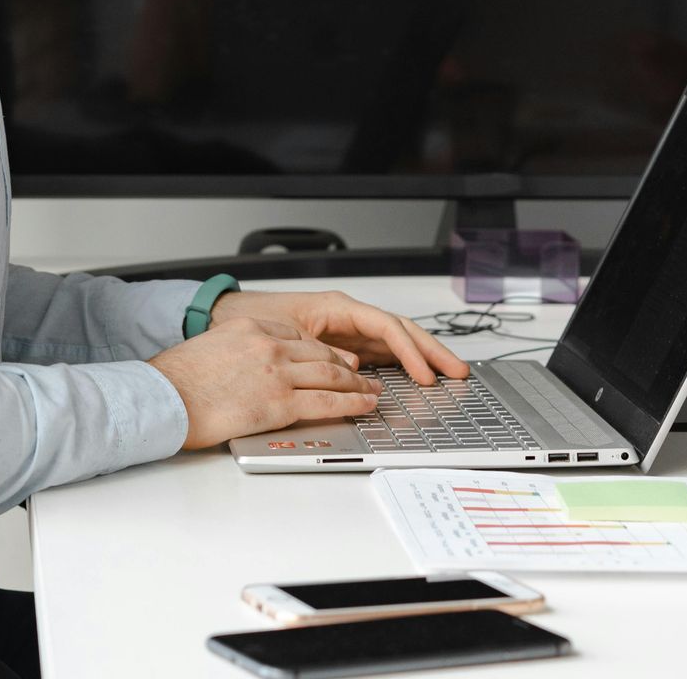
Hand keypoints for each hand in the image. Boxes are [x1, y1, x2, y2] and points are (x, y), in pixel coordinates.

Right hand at [147, 316, 381, 450]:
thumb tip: (243, 370)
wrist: (165, 398)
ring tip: (372, 392)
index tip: (332, 358)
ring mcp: (278, 373)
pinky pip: (329, 401)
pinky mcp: (282, 402)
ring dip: (357, 384)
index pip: (298, 336)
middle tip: (361, 375)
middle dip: (346, 366)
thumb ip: (234, 353)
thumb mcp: (207, 349)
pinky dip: (353, 403)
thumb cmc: (175, 380)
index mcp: (250, 328)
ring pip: (332, 375)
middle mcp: (268, 345)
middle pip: (321, 353)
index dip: (322, 350)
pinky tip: (365, 405)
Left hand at [210, 288, 468, 386]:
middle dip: (432, 351)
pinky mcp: (342, 345)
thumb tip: (353, 368)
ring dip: (422, 357)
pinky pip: (378, 354)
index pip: (386, 327)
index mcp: (337, 307)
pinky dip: (400, 365)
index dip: (410, 351)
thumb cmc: (252, 318)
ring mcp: (347, 330)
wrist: (227, 317)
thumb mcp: (286, 332)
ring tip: (449, 375)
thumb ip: (321, 350)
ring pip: (394, 342)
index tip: (425, 374)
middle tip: (458, 372)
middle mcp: (347, 316)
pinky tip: (416, 379)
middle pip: (400, 331)